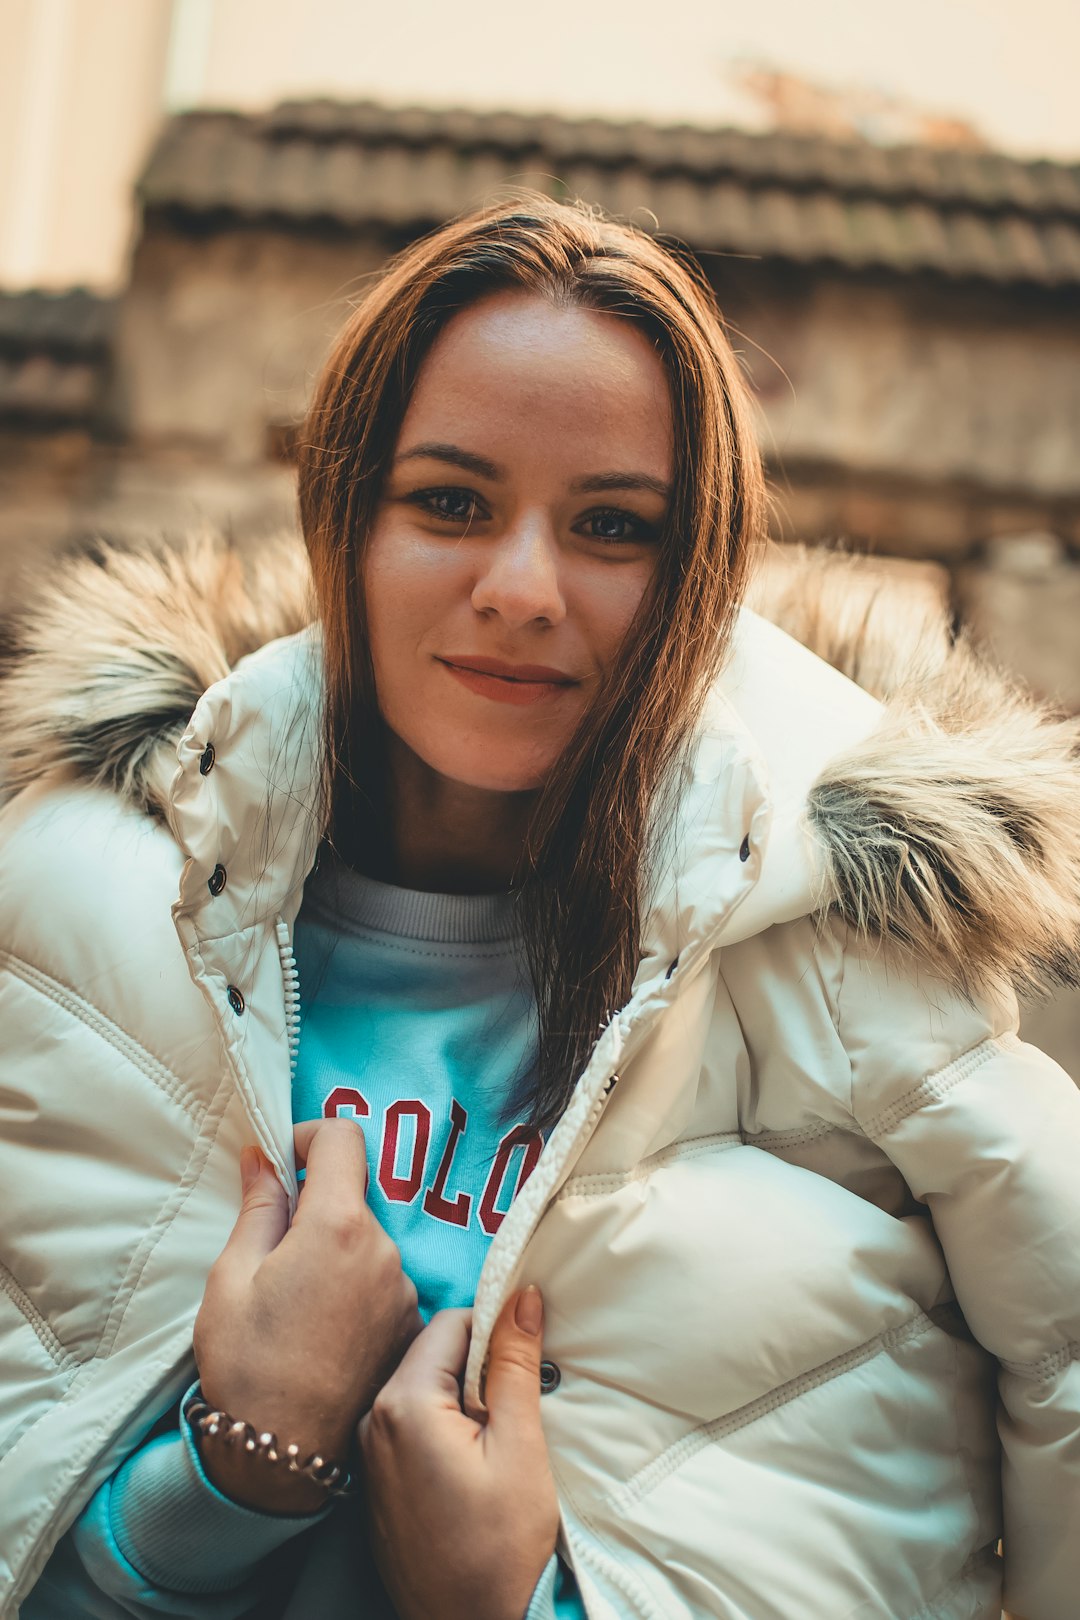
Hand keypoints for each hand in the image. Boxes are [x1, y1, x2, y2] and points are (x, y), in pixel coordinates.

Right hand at [193, 1117, 422, 1514]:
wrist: (284, 1456)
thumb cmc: (247, 1364)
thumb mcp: (232, 1278)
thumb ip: (259, 1207)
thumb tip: (265, 1158)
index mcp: (338, 1226)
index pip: (343, 1139)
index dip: (309, 1137)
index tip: (284, 1159)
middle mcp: (384, 1251)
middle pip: (353, 1197)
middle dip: (316, 1208)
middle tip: (275, 1253)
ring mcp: (403, 1290)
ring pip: (366, 1244)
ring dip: (336, 1254)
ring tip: (296, 1306)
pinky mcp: (409, 1326)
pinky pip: (380, 1284)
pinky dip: (353, 1290)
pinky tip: (321, 1332)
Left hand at [358, 1287, 560, 1619]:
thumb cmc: (501, 1546)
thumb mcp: (520, 1446)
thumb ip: (514, 1364)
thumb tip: (521, 1296)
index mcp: (404, 1402)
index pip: (452, 1322)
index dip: (496, 1332)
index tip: (525, 1361)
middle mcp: (373, 1419)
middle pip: (433, 1353)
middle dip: (477, 1367)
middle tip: (513, 1410)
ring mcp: (368, 1452)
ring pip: (423, 1387)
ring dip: (461, 1399)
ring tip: (495, 1443)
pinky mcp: (375, 1480)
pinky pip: (410, 1425)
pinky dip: (443, 1428)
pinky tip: (471, 1467)